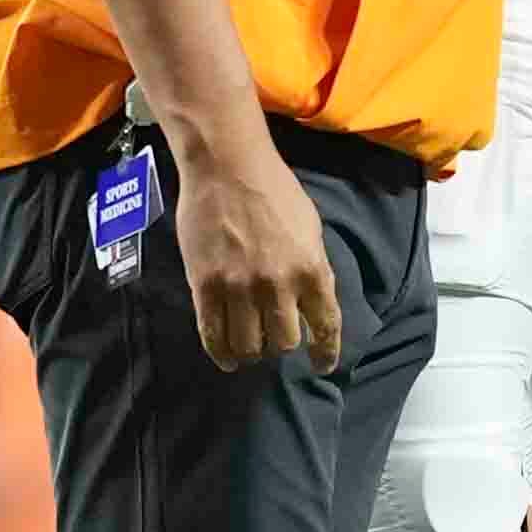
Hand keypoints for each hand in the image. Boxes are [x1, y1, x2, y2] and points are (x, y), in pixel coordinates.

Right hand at [172, 140, 345, 371]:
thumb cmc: (273, 190)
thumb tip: (312, 303)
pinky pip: (213, 335)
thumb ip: (313, 268)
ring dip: (252, 350)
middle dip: (281, 345)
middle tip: (273, 337)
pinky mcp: (206, 286)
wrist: (227, 166)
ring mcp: (239, 287)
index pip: (325, 326)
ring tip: (249, 346)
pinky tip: (227, 360)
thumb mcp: (310, 229)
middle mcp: (278, 285)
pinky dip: (222, 354)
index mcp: (311, 269)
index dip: (325, 353)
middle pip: (283, 343)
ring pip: (249, 345)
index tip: (322, 366)